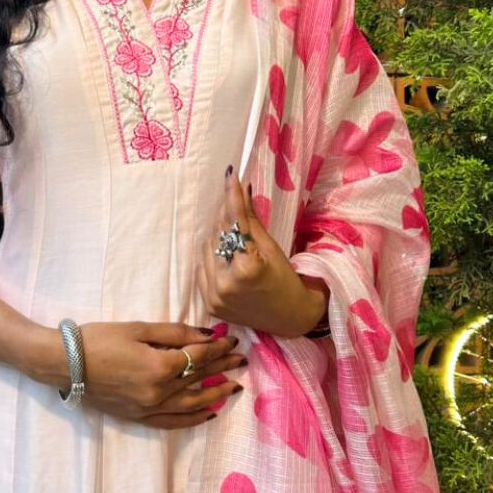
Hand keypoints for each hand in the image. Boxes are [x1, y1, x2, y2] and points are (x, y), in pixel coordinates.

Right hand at [71, 321, 247, 429]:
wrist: (64, 363)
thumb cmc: (99, 338)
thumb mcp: (139, 328)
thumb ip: (175, 333)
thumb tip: (206, 335)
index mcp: (160, 366)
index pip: (200, 356)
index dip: (219, 348)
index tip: (233, 341)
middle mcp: (159, 392)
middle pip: (199, 379)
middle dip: (223, 368)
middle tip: (242, 362)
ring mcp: (148, 408)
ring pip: (191, 405)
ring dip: (215, 395)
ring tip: (233, 388)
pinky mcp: (138, 417)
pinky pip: (172, 422)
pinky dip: (192, 419)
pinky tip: (208, 413)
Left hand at [196, 167, 328, 337]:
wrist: (289, 318)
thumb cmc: (286, 280)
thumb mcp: (271, 247)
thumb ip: (251, 219)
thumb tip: (240, 188)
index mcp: (246, 269)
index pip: (234, 224)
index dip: (232, 197)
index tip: (230, 174)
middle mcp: (225, 284)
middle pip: (218, 235)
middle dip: (226, 217)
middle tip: (233, 203)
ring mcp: (214, 296)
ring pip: (207, 250)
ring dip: (217, 238)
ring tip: (233, 236)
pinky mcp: (208, 304)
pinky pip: (202, 269)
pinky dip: (211, 258)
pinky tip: (225, 255)